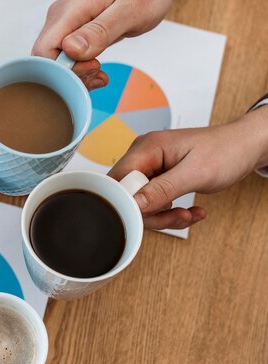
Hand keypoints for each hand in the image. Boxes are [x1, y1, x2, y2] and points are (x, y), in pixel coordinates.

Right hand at [32, 0, 194, 85]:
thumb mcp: (130, 11)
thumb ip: (100, 31)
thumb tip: (71, 49)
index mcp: (70, 9)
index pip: (44, 50)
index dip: (63, 69)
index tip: (93, 66)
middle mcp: (60, 15)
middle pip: (46, 59)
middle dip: (70, 75)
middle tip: (99, 72)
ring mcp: (63, 23)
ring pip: (54, 61)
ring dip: (76, 75)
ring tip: (100, 73)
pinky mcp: (70, 31)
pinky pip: (64, 57)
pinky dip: (79, 69)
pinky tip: (97, 70)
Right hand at [108, 106, 267, 228]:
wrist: (246, 147)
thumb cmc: (227, 150)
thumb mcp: (196, 173)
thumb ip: (162, 189)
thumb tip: (134, 203)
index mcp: (147, 147)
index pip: (118, 180)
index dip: (128, 201)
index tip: (149, 214)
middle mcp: (143, 155)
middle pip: (126, 194)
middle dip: (151, 212)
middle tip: (177, 216)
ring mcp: (150, 167)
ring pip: (139, 202)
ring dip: (164, 215)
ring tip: (187, 214)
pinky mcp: (158, 177)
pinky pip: (152, 202)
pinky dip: (169, 212)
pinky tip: (188, 210)